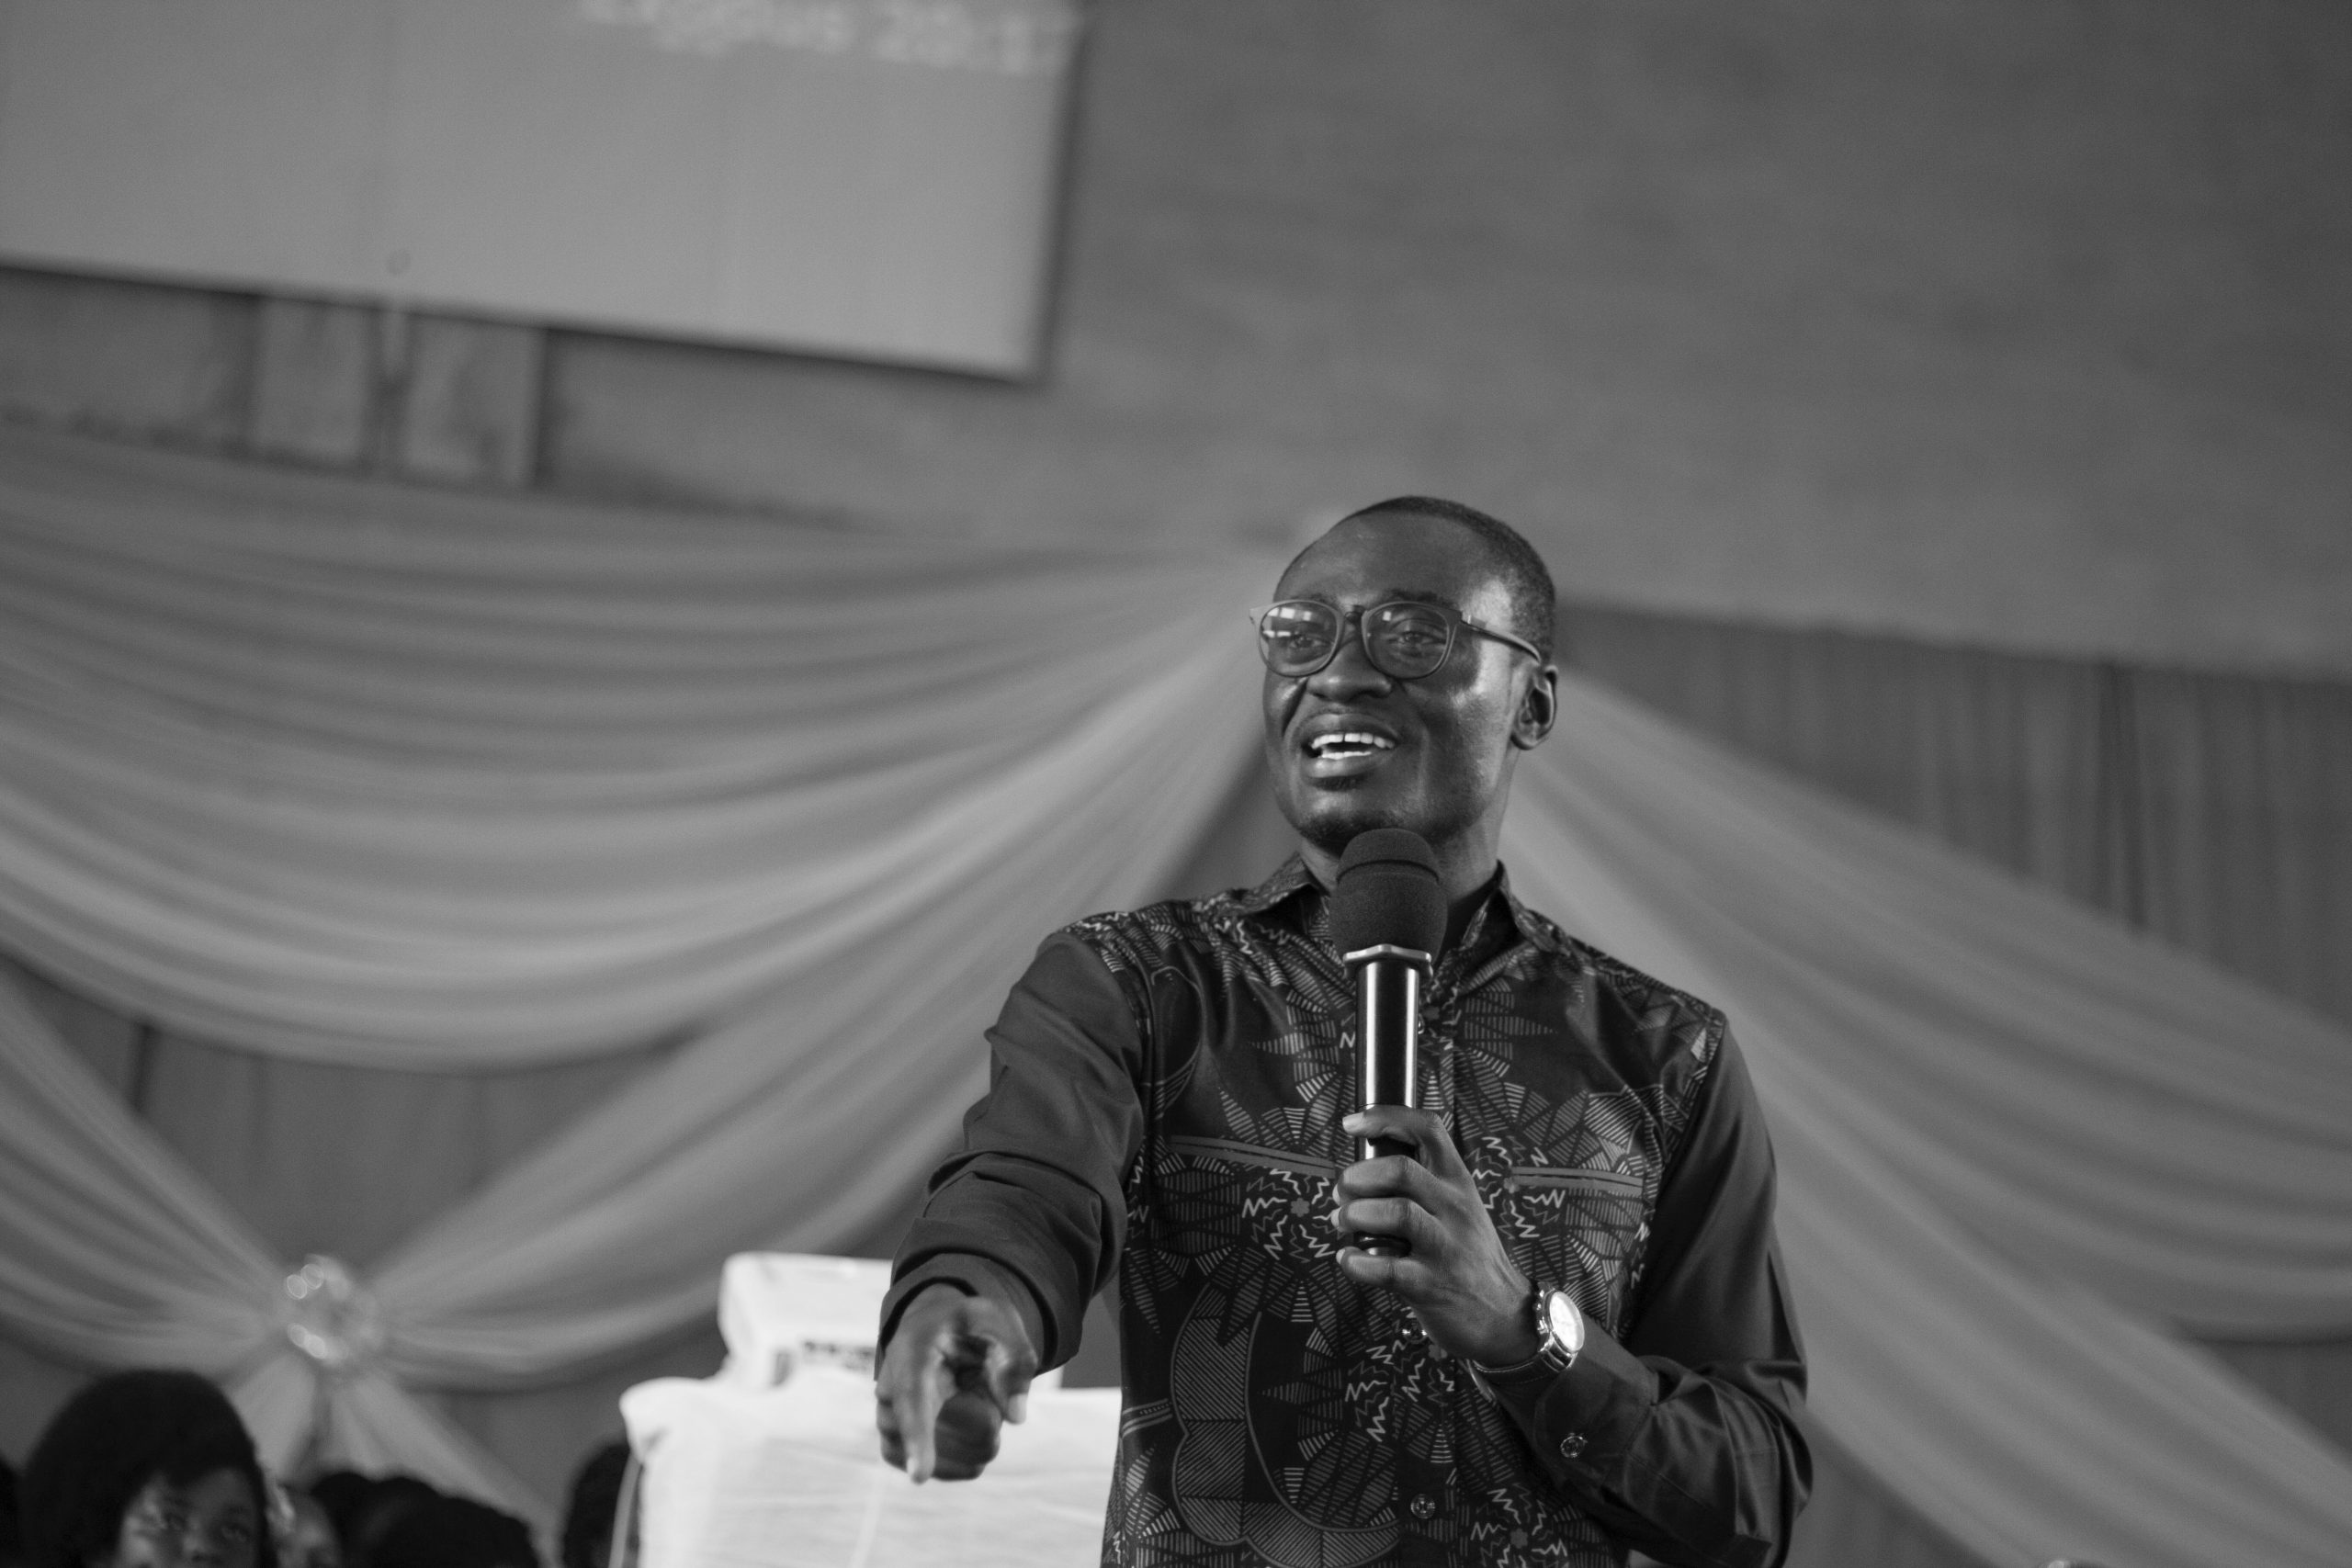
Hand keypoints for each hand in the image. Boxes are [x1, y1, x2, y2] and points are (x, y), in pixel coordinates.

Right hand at [874, 1283, 1036, 1482]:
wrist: (935, 1329)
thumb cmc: (969, 1326)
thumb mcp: (999, 1322)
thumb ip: (1014, 1361)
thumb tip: (1016, 1417)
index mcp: (913, 1352)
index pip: (912, 1398)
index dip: (918, 1437)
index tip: (919, 1477)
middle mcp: (890, 1389)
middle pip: (934, 1433)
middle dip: (980, 1425)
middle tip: (992, 1395)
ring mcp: (888, 1422)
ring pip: (936, 1461)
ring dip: (974, 1444)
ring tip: (980, 1406)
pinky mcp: (894, 1446)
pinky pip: (935, 1471)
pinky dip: (964, 1458)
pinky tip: (972, 1431)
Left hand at [1332, 1106, 1538, 1365]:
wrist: (1505, 1315)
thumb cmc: (1468, 1258)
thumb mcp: (1458, 1211)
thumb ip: (1420, 1189)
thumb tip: (1353, 1178)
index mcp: (1458, 1183)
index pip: (1428, 1129)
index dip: (1385, 1117)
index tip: (1351, 1123)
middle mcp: (1454, 1209)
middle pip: (1401, 1169)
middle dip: (1358, 1177)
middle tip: (1342, 1193)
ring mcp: (1446, 1247)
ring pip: (1396, 1212)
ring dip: (1355, 1215)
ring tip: (1342, 1223)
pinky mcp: (1432, 1285)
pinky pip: (1386, 1268)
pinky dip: (1356, 1262)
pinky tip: (1348, 1259)